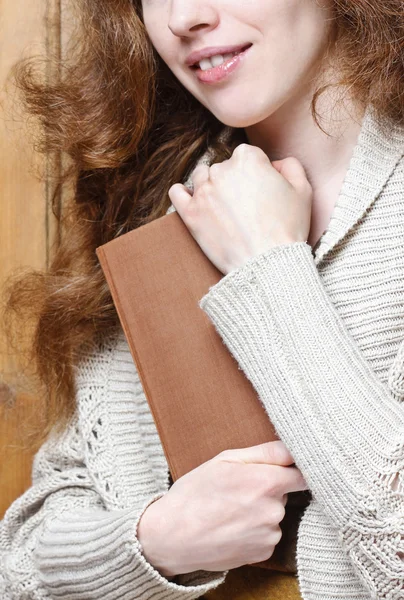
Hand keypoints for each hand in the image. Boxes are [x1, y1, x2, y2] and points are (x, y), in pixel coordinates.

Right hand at [137, 440, 307, 575]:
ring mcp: (269, 535)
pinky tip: (231, 526)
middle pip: (284, 494)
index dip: (294, 470)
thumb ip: (264, 452)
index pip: (303, 474)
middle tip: (238, 489)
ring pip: (274, 515)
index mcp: (266, 482)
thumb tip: (292, 448)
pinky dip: (254, 530)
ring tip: (230, 510)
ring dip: (260, 511)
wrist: (173, 536)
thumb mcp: (224, 460)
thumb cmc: (195, 493)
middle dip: (268, 489)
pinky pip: (266, 535)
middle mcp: (273, 510)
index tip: (283, 469)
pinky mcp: (263, 553)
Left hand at [168, 144, 312, 274]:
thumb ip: (290, 165)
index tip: (262, 191)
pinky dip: (183, 194)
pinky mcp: (190, 213)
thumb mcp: (303, 190)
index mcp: (248, 158)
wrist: (268, 264)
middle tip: (246, 206)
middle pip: (224, 167)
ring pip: (202, 177)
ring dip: (211, 187)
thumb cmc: (288, 229)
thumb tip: (275, 164)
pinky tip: (194, 202)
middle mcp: (222, 170)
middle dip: (234, 182)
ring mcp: (203, 191)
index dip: (258, 173)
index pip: (249, 155)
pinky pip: (177, 193)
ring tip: (225, 208)